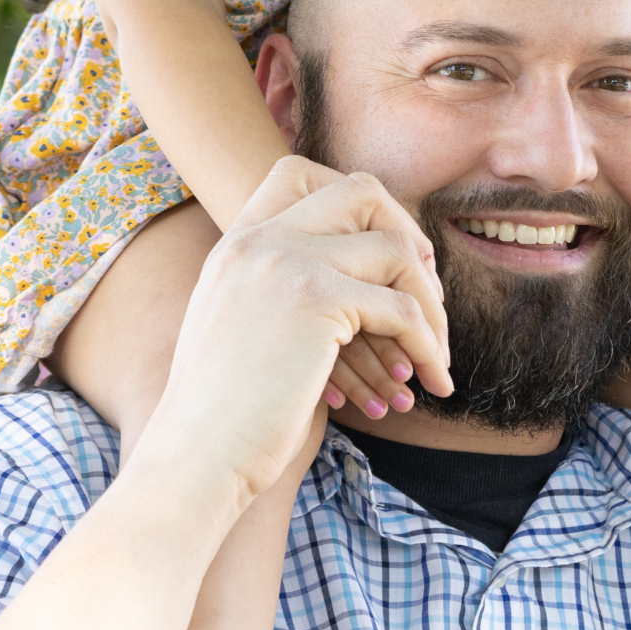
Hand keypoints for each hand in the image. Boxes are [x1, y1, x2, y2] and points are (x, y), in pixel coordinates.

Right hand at [148, 156, 453, 504]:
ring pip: (396, 250)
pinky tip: (431, 379)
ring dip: (430, 304)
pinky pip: (402, 309)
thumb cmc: (221, 415)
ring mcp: (286, 262)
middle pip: (361, 191)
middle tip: (427, 293)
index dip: (358, 202)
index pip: (298, 172)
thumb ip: (274, 287)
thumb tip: (353, 276)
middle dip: (409, 235)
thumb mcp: (236, 326)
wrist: (194, 457)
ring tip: (435, 352)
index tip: (385, 251)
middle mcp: (259, 239)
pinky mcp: (316, 300)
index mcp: (236, 242)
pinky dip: (427, 344)